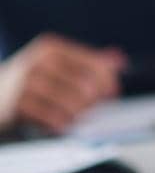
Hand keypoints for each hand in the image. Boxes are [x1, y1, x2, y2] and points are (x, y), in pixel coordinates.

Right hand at [0, 34, 125, 133]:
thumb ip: (86, 61)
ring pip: (73, 104)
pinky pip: (53, 119)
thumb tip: (120, 61)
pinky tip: (58, 124)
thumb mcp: (52, 65)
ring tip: (72, 117)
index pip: (94, 63)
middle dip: (94, 101)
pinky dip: (61, 124)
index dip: (108, 81)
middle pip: (86, 85)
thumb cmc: (26, 82)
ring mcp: (26, 83)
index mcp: (51, 48)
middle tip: (90, 109)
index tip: (113, 92)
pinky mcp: (17, 105)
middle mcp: (39, 62)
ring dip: (77, 115)